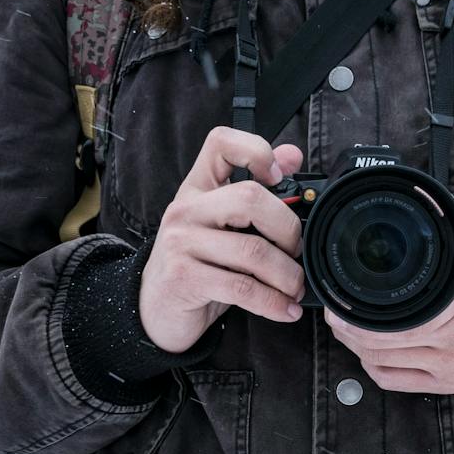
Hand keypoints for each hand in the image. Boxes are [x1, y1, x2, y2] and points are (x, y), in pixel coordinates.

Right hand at [139, 127, 306, 353]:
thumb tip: (292, 155)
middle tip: (297, 253)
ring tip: (295, 289)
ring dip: (287, 276)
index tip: (279, 177)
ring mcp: (181, 242)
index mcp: (199, 188)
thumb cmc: (198, 265)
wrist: (155, 310)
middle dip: (289, 230)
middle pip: (251, 198)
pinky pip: (242, 287)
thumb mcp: (224, 226)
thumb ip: (257, 192)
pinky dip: (272, 302)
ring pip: (253, 250)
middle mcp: (186, 209)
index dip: (256, 150)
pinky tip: (285, 310)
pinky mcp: (184, 277)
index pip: (221, 143)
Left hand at [323, 207, 453, 394]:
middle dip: (346, 325)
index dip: (357, 306)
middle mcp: (452, 333)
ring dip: (355, 346)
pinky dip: (373, 368)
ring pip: (381, 361)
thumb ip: (449, 219)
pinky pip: (396, 381)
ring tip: (345, 328)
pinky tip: (367, 354)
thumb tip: (417, 193)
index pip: (395, 306)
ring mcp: (449, 363)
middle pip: (378, 338)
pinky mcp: (450, 384)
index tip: (341, 293)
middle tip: (333, 311)